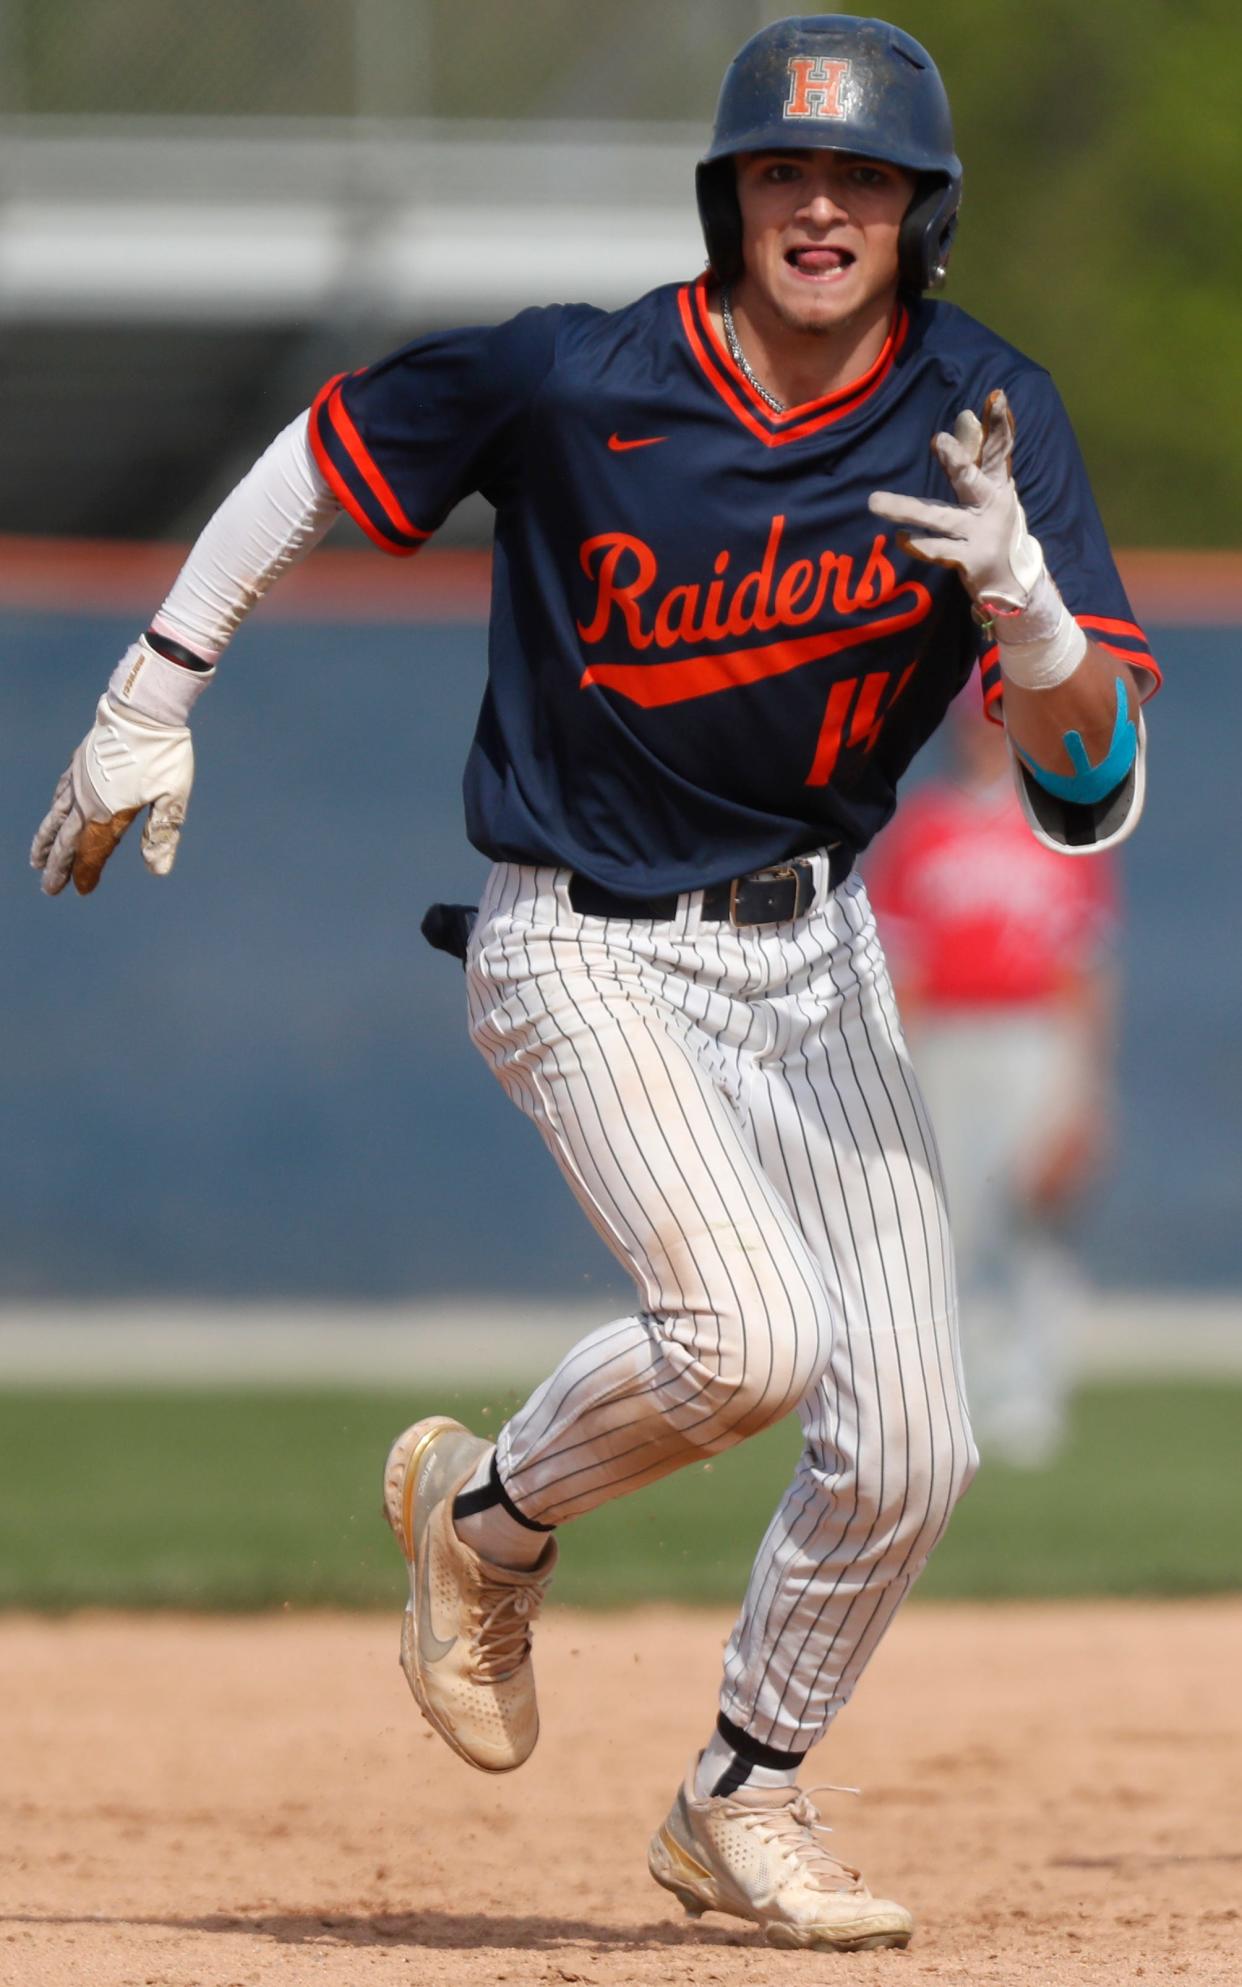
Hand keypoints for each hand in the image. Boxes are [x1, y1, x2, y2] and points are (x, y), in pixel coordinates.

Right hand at [31, 694, 193, 896]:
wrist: (144, 710)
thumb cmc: (164, 754)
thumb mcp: (173, 797)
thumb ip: (161, 834)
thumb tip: (158, 870)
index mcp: (109, 813)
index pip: (92, 852)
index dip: (86, 872)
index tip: (81, 890)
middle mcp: (87, 800)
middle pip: (68, 841)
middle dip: (58, 866)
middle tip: (49, 889)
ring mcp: (79, 781)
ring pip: (56, 818)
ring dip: (46, 841)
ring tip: (35, 860)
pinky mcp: (79, 764)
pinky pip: (60, 794)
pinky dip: (53, 811)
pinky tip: (52, 816)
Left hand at [868, 388, 1043, 610]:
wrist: (1012, 582)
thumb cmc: (993, 527)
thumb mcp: (990, 490)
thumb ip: (975, 457)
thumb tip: (965, 415)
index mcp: (998, 485)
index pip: (999, 450)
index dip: (999, 425)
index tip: (996, 397)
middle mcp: (990, 506)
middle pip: (970, 479)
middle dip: (957, 460)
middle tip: (940, 439)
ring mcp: (979, 534)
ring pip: (940, 517)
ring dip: (907, 509)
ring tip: (874, 502)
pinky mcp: (969, 560)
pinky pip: (938, 550)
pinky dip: (919, 544)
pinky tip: (900, 538)